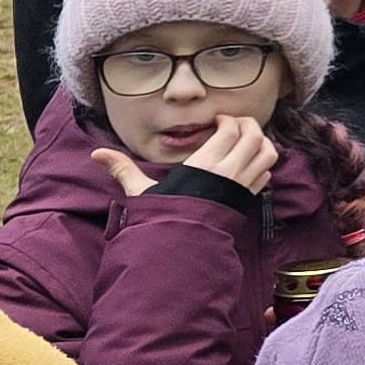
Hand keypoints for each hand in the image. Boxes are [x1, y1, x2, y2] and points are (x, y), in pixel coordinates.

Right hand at [99, 114, 279, 198]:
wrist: (181, 244)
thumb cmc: (162, 215)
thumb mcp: (141, 191)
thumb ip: (123, 169)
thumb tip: (96, 154)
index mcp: (205, 165)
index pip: (230, 131)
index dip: (229, 120)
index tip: (219, 120)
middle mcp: (229, 172)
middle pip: (254, 137)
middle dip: (250, 125)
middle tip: (238, 123)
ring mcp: (243, 186)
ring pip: (268, 154)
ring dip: (263, 142)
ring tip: (249, 138)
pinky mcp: (249, 198)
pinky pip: (267, 173)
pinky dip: (264, 162)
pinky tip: (251, 161)